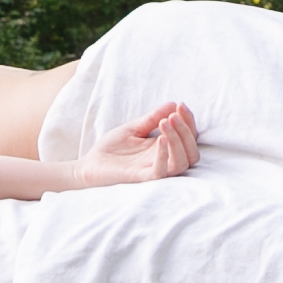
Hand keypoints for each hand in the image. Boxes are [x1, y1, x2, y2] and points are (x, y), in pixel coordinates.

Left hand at [61, 101, 197, 190]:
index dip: (189, 121)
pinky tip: (160, 139)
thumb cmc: (112, 148)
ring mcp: (153, 171)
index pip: (189, 138)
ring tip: (165, 123)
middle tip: (173, 115)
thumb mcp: (135, 127)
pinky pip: (160, 172)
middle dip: (187, 131)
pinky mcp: (141, 178)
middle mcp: (163, 161)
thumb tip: (173, 104)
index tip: (181, 105)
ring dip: (178, 141)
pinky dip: (164, 156)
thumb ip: (153, 118)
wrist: (89, 164)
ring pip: (182, 164)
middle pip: (192, 153)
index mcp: (164, 149)